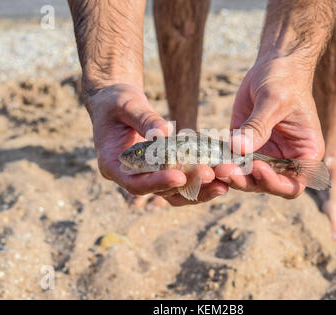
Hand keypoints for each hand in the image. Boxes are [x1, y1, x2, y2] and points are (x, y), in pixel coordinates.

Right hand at [87, 84, 226, 204]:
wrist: (116, 103)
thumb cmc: (115, 102)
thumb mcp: (126, 104)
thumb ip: (144, 119)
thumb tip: (166, 131)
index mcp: (113, 165)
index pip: (136, 183)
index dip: (157, 182)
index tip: (179, 176)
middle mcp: (130, 177)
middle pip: (159, 192)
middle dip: (186, 186)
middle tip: (210, 176)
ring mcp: (147, 176)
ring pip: (174, 192)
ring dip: (198, 190)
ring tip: (222, 185)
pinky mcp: (161, 170)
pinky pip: (181, 181)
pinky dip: (199, 180)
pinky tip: (219, 174)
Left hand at [215, 56, 324, 198]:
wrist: (274, 65)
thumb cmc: (284, 79)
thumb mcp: (273, 100)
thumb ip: (258, 126)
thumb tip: (238, 148)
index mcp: (304, 154)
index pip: (294, 184)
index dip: (275, 183)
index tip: (257, 167)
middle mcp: (285, 160)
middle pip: (266, 185)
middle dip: (247, 181)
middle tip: (226, 170)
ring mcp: (264, 155)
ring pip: (247, 178)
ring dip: (232, 176)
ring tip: (216, 167)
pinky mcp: (244, 147)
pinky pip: (233, 162)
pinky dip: (221, 164)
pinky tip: (209, 161)